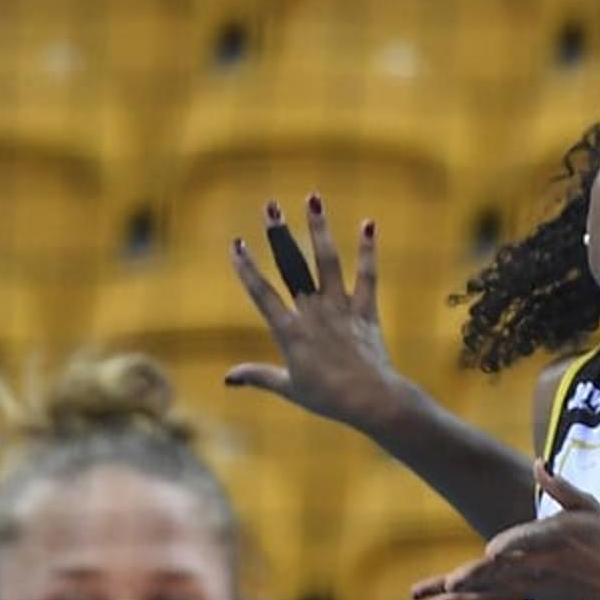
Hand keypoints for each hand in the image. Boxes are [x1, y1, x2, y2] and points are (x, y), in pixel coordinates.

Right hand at [226, 195, 409, 433]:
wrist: (371, 401)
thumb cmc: (328, 398)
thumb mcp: (289, 388)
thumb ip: (258, 376)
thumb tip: (228, 378)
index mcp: (290, 333)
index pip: (262, 294)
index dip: (247, 268)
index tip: (236, 244)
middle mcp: (313, 314)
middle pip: (291, 267)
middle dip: (279, 234)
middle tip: (269, 206)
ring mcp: (340, 309)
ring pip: (327, 262)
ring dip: (319, 229)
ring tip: (313, 199)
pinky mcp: (365, 310)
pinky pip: (367, 276)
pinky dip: (368, 250)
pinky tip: (368, 225)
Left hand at [410, 460, 599, 599]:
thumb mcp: (590, 507)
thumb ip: (561, 488)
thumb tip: (538, 463)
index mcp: (556, 539)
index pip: (529, 541)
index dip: (510, 545)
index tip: (490, 551)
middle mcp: (539, 567)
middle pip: (502, 573)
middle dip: (475, 577)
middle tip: (450, 583)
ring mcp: (531, 586)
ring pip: (489, 590)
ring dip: (455, 592)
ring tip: (421, 595)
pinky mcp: (527, 597)